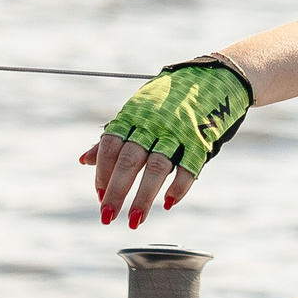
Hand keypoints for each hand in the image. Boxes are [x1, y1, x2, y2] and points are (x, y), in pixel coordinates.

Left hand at [81, 58, 251, 229]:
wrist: (214, 77)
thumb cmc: (169, 98)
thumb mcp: (137, 110)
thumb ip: (114, 136)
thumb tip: (84, 160)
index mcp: (134, 114)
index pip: (111, 146)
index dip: (103, 172)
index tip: (99, 195)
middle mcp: (153, 123)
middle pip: (130, 161)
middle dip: (117, 191)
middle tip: (107, 216)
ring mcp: (178, 130)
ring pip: (156, 168)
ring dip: (144, 197)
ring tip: (134, 220)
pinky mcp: (202, 139)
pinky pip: (189, 166)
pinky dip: (179, 187)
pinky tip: (168, 203)